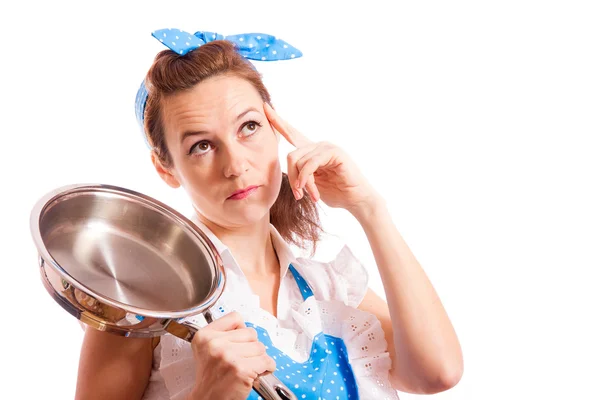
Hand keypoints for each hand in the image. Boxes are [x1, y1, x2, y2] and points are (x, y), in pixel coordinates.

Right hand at [186, 312, 274, 399]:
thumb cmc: (211, 378)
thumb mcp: (207, 349)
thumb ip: (223, 333)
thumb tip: (246, 327)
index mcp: (205, 336)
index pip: (235, 317)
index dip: (241, 330)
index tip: (239, 342)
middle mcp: (214, 344)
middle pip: (251, 333)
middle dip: (251, 347)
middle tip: (243, 360)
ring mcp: (228, 356)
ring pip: (260, 347)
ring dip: (259, 359)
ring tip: (248, 368)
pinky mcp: (241, 369)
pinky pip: (267, 361)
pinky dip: (267, 368)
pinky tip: (257, 373)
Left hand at [264, 102, 383, 216]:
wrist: (356, 199)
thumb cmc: (336, 192)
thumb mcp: (311, 184)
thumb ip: (299, 174)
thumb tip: (286, 171)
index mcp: (311, 151)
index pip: (291, 133)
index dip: (278, 121)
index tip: (264, 107)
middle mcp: (318, 145)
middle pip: (291, 155)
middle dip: (291, 177)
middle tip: (299, 194)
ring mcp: (327, 147)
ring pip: (299, 160)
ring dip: (302, 182)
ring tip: (310, 195)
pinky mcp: (335, 152)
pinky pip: (311, 163)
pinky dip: (307, 178)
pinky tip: (312, 191)